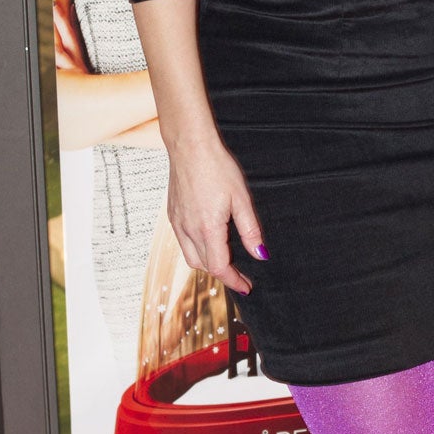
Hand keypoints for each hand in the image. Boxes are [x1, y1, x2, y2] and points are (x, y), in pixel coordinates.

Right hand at [165, 132, 265, 295]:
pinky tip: (209, 241)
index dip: (234, 280)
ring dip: (208, 264)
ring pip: (191, 257)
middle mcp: (188, 230)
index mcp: (207, 228)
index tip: (246, 287)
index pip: (219, 267)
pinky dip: (196, 250)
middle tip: (241, 274)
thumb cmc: (217, 167)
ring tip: (226, 259)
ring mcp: (177, 223)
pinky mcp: (172, 215)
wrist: (189, 147)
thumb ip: (250, 230)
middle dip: (223, 273)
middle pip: (204, 266)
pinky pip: (183, 243)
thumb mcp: (241, 199)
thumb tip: (260, 254)